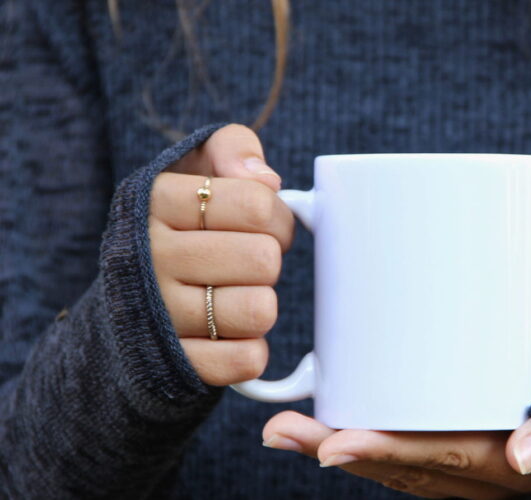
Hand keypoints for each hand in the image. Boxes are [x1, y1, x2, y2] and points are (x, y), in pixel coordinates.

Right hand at [149, 124, 293, 384]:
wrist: (131, 299)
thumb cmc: (184, 224)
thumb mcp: (198, 167)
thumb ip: (232, 148)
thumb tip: (265, 178)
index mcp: (157, 201)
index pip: (257, 203)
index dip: (278, 217)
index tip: (264, 225)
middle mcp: (148, 256)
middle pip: (264, 259)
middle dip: (269, 261)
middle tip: (249, 262)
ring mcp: (157, 314)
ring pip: (259, 311)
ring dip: (262, 304)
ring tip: (237, 295)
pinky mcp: (174, 363)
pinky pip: (245, 360)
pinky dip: (251, 349)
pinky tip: (231, 333)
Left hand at [262, 411, 530, 498]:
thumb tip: (524, 455)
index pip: (448, 461)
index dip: (389, 455)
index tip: (335, 446)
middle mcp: (500, 475)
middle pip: (411, 470)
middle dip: (344, 453)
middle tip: (282, 430)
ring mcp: (485, 464)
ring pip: (407, 467)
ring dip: (346, 450)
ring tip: (288, 428)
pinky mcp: (476, 443)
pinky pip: (418, 454)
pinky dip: (376, 441)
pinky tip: (338, 422)